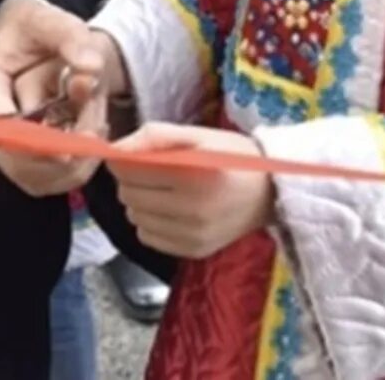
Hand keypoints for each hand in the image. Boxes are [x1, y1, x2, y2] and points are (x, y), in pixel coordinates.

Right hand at [0, 0, 126, 195]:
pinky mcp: (27, 161)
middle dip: (66, 149)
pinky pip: (53, 180)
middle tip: (98, 125)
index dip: (31, 142)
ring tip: (97, 120)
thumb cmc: (37, 29)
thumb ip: (72, 38)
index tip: (70, 146)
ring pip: (40, 177)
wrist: (39, 40)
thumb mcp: (53, 21)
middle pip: (18, 160)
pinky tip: (91, 133)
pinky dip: (82, 165)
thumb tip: (90, 68)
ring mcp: (5, 145)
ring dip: (79, 158)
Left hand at [108, 123, 271, 258]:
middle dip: (131, 180)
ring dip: (140, 202)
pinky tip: (171, 211)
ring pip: (134, 217)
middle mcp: (193, 209)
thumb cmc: (231, 157)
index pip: (126, 170)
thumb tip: (114, 149)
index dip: (123, 159)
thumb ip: (153, 136)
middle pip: (127, 194)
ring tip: (165, 190)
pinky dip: (151, 223)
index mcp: (193, 173)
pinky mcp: (194, 251)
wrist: (270, 192)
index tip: (136, 155)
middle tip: (154, 171)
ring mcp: (194, 234)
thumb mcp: (197, 135)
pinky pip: (148, 238)